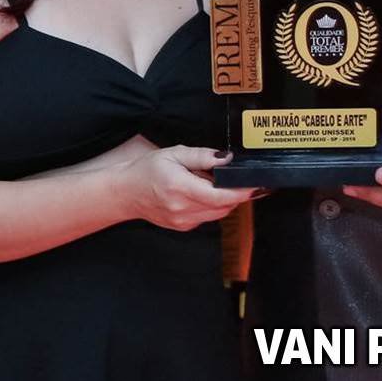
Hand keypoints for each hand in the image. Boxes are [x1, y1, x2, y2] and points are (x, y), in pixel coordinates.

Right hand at [121, 146, 256, 230]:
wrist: (125, 193)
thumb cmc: (147, 170)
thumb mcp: (174, 154)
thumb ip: (202, 156)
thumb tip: (226, 158)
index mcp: (180, 188)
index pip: (221, 196)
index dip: (242, 191)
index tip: (256, 184)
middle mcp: (183, 209)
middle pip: (224, 206)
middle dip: (236, 194)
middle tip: (236, 178)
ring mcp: (183, 221)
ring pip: (218, 213)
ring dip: (224, 200)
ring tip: (213, 184)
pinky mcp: (183, 227)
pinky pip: (208, 217)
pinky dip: (212, 205)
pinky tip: (202, 193)